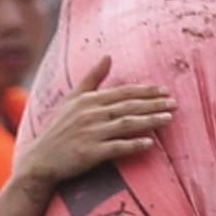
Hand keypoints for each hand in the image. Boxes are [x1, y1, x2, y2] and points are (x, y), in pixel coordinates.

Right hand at [24, 58, 172, 185]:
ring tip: (168, 119)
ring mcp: (89, 133)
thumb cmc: (59, 129)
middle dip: (153, 104)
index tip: (166, 91)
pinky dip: (133, 145)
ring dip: (149, 121)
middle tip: (175, 103)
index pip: (123, 92)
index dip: (146, 91)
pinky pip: (116, 147)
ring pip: (125, 124)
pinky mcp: (88, 153)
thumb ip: (92, 78)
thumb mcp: (72, 100)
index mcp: (87, 100)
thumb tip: (108, 56)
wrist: (40, 160)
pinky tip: (150, 144)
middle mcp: (89, 114)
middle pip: (128, 106)